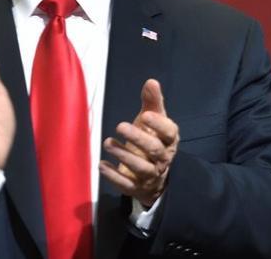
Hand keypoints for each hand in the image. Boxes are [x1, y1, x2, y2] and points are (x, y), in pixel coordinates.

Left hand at [99, 79, 178, 207]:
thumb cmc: (151, 139)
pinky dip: (113, 176)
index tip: (145, 115)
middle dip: (137, 138)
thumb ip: (153, 102)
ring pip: (141, 168)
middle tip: (119, 126)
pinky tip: (101, 165)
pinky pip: (126, 184)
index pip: (169, 133)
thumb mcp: (153, 121)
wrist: (153, 177)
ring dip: (124, 155)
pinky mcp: (137, 187)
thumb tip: (151, 82)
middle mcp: (163, 159)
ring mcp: (150, 175)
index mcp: (169, 141)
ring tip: (107, 142)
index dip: (159, 125)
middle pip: (154, 150)